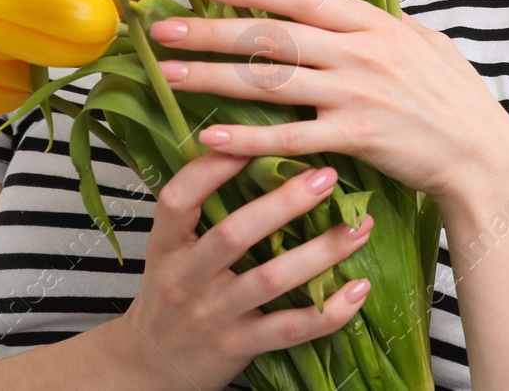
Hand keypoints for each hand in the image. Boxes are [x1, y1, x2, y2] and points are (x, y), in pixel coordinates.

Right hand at [111, 149, 374, 390]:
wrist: (149, 368)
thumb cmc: (172, 295)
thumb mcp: (171, 253)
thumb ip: (203, 214)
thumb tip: (255, 153)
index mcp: (167, 246)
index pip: (178, 200)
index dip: (210, 169)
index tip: (251, 141)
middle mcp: (186, 278)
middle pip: (234, 234)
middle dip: (284, 203)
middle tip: (327, 176)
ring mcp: (213, 314)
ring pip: (271, 279)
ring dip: (321, 252)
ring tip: (359, 228)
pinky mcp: (239, 346)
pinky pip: (290, 328)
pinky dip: (328, 310)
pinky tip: (358, 289)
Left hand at [147, 0, 508, 210]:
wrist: (482, 155)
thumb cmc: (456, 99)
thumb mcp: (426, 42)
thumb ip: (383, 23)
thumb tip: (347, 7)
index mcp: (374, 24)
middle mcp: (360, 53)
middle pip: (273, 36)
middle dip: (212, 31)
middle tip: (162, 29)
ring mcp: (357, 95)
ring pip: (272, 83)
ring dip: (214, 79)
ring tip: (171, 77)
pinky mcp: (355, 138)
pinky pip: (290, 138)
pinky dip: (248, 140)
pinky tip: (211, 139)